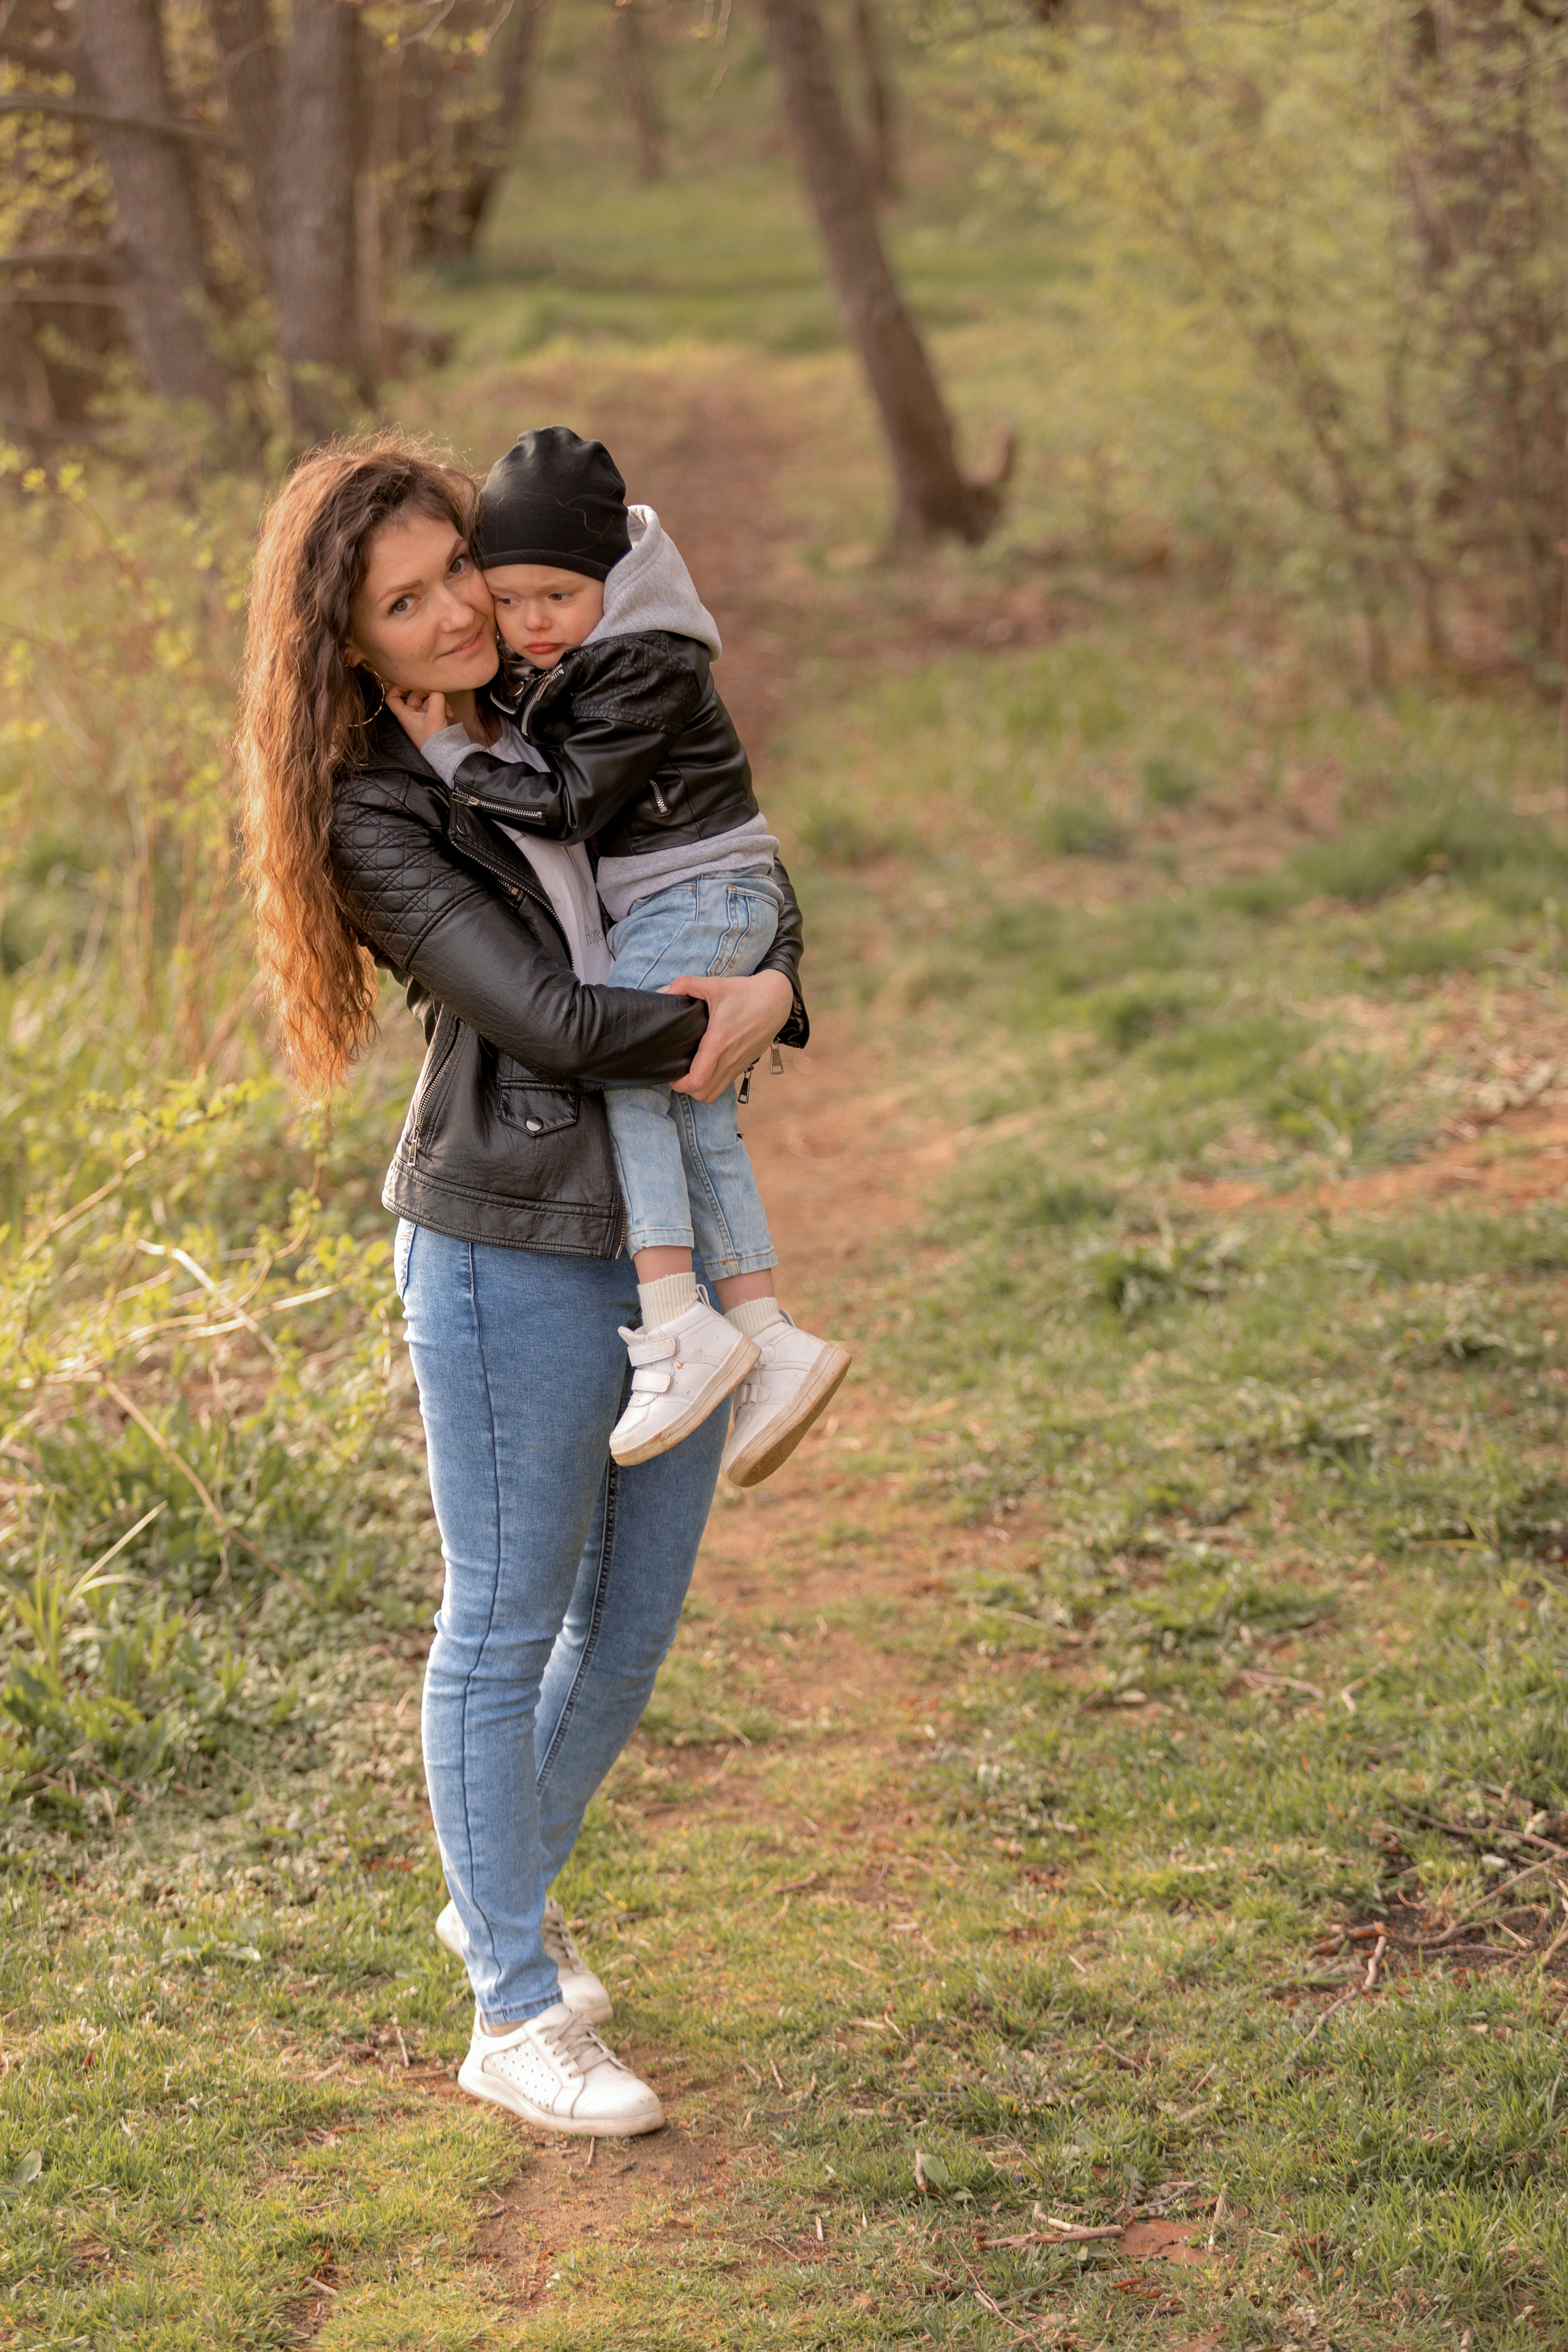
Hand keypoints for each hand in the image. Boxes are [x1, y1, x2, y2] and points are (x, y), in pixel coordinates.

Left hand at [386, 686, 453, 750]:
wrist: (447, 754)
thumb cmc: (435, 739)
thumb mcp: (435, 716)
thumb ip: (436, 698)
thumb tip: (437, 688)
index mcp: (405, 715)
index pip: (392, 698)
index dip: (397, 688)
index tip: (408, 682)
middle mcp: (412, 715)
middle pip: (414, 695)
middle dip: (427, 693)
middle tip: (437, 693)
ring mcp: (424, 718)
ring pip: (429, 701)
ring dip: (440, 702)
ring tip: (447, 711)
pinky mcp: (434, 720)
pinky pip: (438, 708)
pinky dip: (444, 709)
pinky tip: (450, 716)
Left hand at [666, 970, 794, 1101]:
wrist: (776, 1000)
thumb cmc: (745, 993)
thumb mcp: (714, 984)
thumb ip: (685, 984)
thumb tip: (662, 991)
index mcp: (718, 1042)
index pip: (696, 1080)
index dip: (678, 1082)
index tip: (670, 1070)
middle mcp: (729, 1059)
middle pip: (702, 1093)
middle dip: (684, 1088)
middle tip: (676, 1071)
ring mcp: (738, 1064)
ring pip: (713, 1094)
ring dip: (698, 1089)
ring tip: (689, 1072)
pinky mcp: (744, 1065)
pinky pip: (724, 1085)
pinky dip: (711, 1084)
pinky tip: (705, 1068)